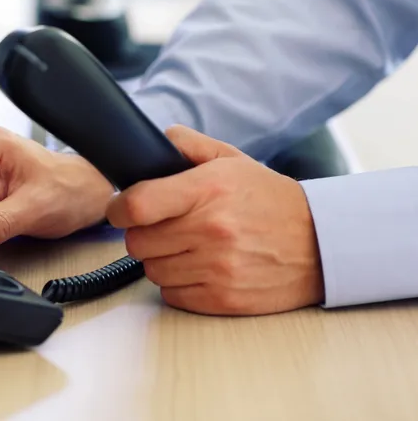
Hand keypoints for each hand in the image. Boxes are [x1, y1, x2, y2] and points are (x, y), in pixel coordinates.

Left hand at [106, 125, 323, 315]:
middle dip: (143, 234)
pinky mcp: (223, 299)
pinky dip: (178, 283)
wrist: (320, 242)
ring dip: (161, 260)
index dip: (118, 209)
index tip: (120, 210)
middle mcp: (210, 230)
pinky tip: (199, 268)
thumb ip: (189, 144)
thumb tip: (156, 141)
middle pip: (137, 242)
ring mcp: (217, 268)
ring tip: (186, 247)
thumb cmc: (269, 199)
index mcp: (208, 190)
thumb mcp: (232, 159)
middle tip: (163, 227)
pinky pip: (172, 295)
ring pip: (152, 270)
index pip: (137, 205)